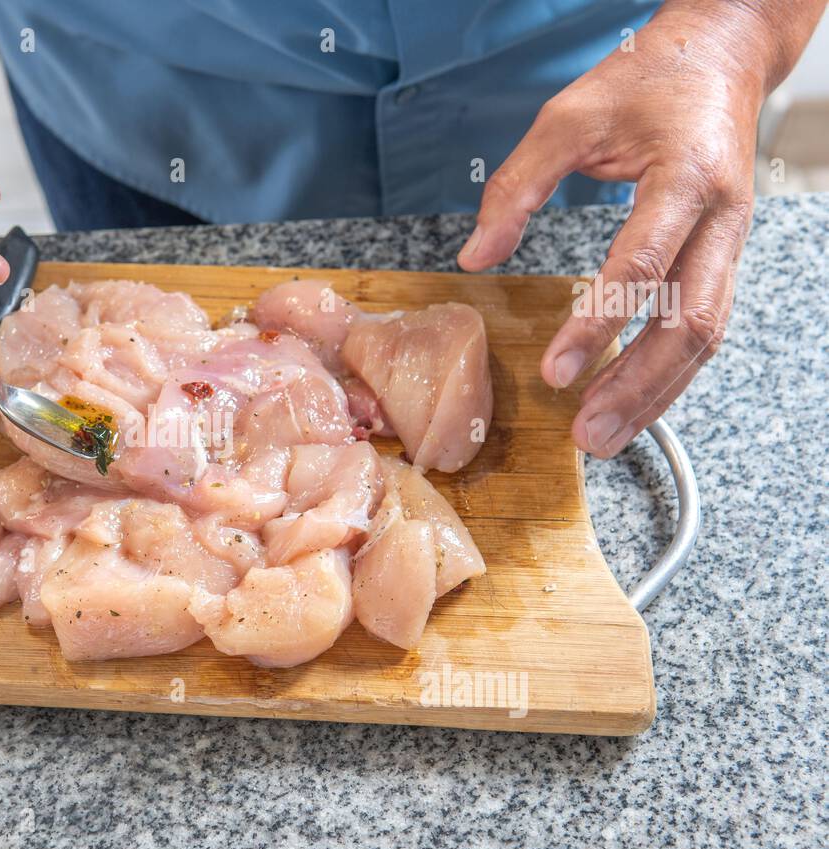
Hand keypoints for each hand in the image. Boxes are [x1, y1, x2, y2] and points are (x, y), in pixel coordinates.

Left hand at [459, 0, 824, 456]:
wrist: (721, 55)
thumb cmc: (645, 81)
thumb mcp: (568, 116)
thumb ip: (517, 185)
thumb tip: (474, 256)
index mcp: (685, 177)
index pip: (641, 265)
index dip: (597, 324)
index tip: (554, 373)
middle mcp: (721, 218)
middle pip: (690, 321)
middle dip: (637, 386)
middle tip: (586, 433)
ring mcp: (731, 241)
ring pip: (705, 335)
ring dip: (657, 394)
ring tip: (605, 437)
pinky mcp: (724, 256)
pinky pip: (704, 326)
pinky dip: (669, 372)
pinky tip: (632, 403)